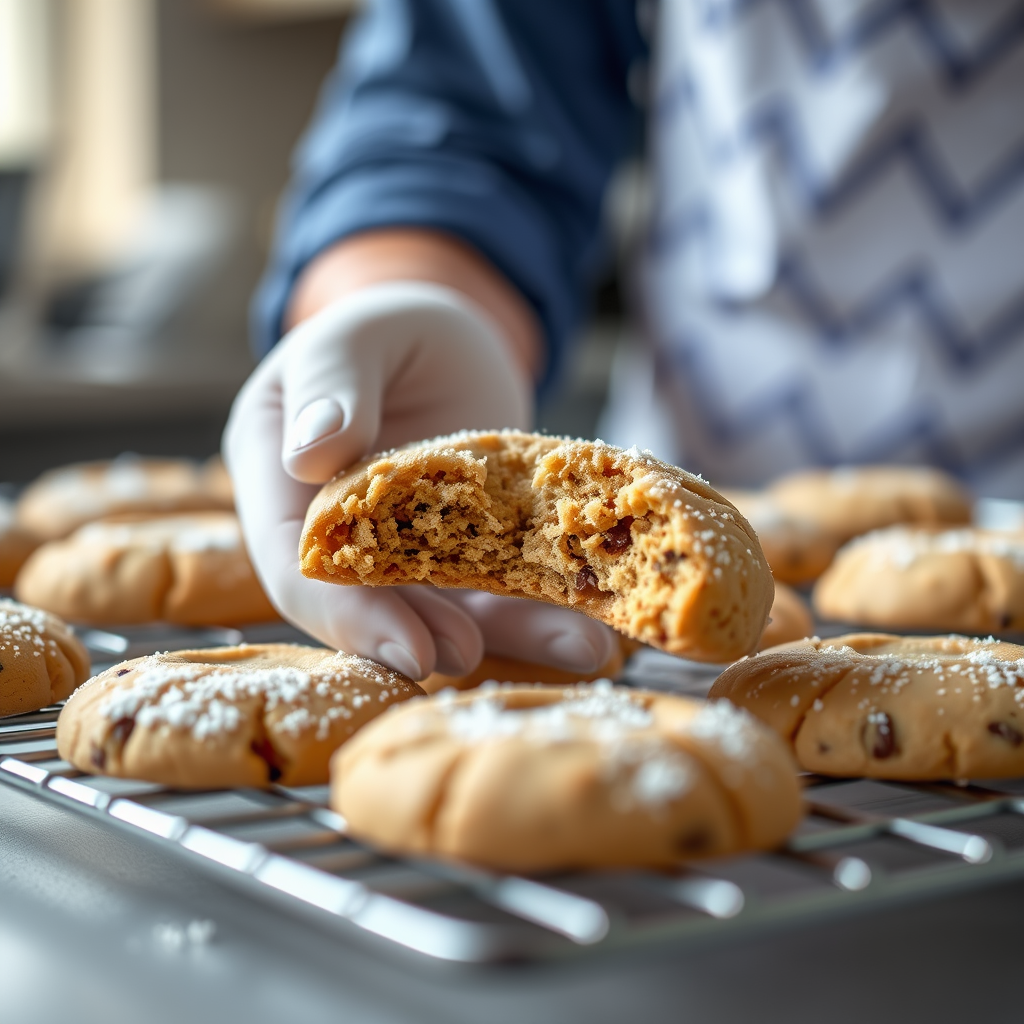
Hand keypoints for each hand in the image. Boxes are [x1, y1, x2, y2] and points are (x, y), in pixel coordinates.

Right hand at [224, 280, 615, 679]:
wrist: (453, 344)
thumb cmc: (395, 327)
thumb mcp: (360, 334)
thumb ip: (333, 383)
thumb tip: (308, 455)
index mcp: (279, 476)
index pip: (292, 562)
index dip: (343, 613)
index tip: (403, 646)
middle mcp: (333, 530)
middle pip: (364, 603)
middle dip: (419, 634)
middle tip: (468, 654)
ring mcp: (401, 550)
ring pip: (440, 609)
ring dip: (499, 635)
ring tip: (567, 646)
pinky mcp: (461, 555)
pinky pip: (494, 595)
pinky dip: (540, 615)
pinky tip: (589, 632)